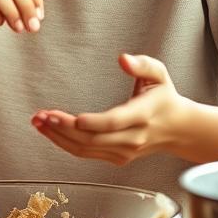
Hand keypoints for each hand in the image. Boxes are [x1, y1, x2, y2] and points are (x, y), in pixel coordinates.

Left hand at [31, 54, 189, 164]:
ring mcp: (124, 152)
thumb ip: (143, 64)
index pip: (115, 123)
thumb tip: (123, 59)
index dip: (95, 123)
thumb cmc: (164, 97)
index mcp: (143, 115)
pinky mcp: (116, 158)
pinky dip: (64, 143)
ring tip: (37, 122)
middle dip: (64, 129)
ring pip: (86, 149)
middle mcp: (133, 138)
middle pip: (94, 139)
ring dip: (58, 137)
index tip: (74, 118)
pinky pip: (86, 153)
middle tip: (41, 116)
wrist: (179, 129)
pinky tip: (49, 131)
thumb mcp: (159, 74)